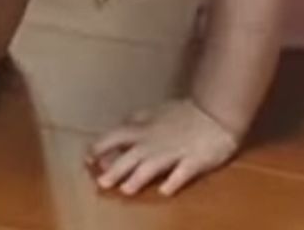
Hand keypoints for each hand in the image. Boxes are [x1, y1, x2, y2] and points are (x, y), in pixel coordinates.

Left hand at [88, 100, 239, 196]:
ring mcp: (175, 152)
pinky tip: (165, 191)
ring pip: (153, 165)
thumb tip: (122, 126)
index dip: (100, 146)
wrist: (216, 111)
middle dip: (115, 169)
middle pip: (131, 156)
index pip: (117, 136)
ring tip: (126, 190)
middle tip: (101, 183)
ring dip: (139, 178)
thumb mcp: (158, 112)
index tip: (88, 157)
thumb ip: (139, 121)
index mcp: (145, 128)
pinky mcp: (194, 161)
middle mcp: (156, 142)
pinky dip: (174, 181)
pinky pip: (183, 172)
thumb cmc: (186, 113)